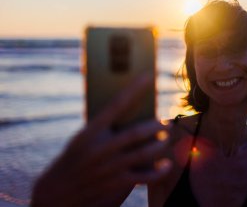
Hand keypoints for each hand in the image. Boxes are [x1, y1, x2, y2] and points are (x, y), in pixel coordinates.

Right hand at [31, 75, 171, 206]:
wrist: (58, 193)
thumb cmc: (76, 158)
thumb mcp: (83, 139)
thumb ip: (105, 128)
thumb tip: (135, 113)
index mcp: (90, 132)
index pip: (116, 105)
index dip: (134, 89)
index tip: (149, 75)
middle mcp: (100, 149)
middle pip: (135, 133)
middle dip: (155, 126)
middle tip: (165, 123)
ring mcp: (109, 168)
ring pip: (143, 153)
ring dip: (159, 145)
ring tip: (166, 139)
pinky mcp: (116, 184)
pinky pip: (144, 177)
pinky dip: (159, 171)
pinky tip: (166, 164)